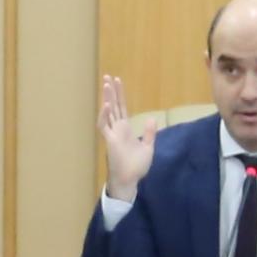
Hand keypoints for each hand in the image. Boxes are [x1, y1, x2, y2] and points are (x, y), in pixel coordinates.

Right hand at [96, 74, 159, 196]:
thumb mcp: (148, 147)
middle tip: (108, 77)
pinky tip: (106, 105)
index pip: (122, 108)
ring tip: (106, 85)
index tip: (117, 82)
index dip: (120, 95)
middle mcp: (117, 129)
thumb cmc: (136, 166)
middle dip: (111, 92)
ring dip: (107, 99)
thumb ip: (149, 133)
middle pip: (113, 106)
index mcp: (125, 129)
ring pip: (108, 112)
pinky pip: (104, 126)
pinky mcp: (109, 140)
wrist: (129, 179)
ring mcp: (112, 134)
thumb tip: (152, 118)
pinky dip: (104, 115)